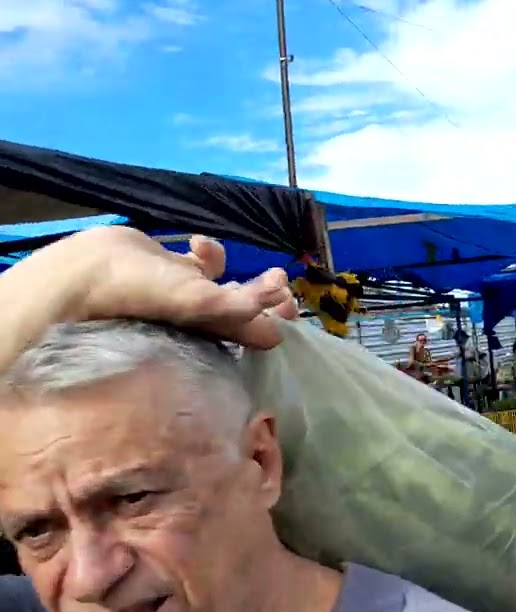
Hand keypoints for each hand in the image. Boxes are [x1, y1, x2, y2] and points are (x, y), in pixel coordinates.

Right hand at [61, 226, 294, 347]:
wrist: (92, 271)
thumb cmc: (147, 293)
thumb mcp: (199, 303)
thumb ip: (240, 305)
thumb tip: (280, 307)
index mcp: (214, 330)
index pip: (258, 334)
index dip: (279, 322)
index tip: (292, 305)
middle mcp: (206, 315)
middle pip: (251, 311)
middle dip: (271, 298)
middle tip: (283, 281)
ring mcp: (190, 290)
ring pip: (232, 284)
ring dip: (249, 274)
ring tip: (266, 270)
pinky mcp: (175, 268)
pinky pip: (204, 260)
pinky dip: (210, 250)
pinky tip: (198, 243)